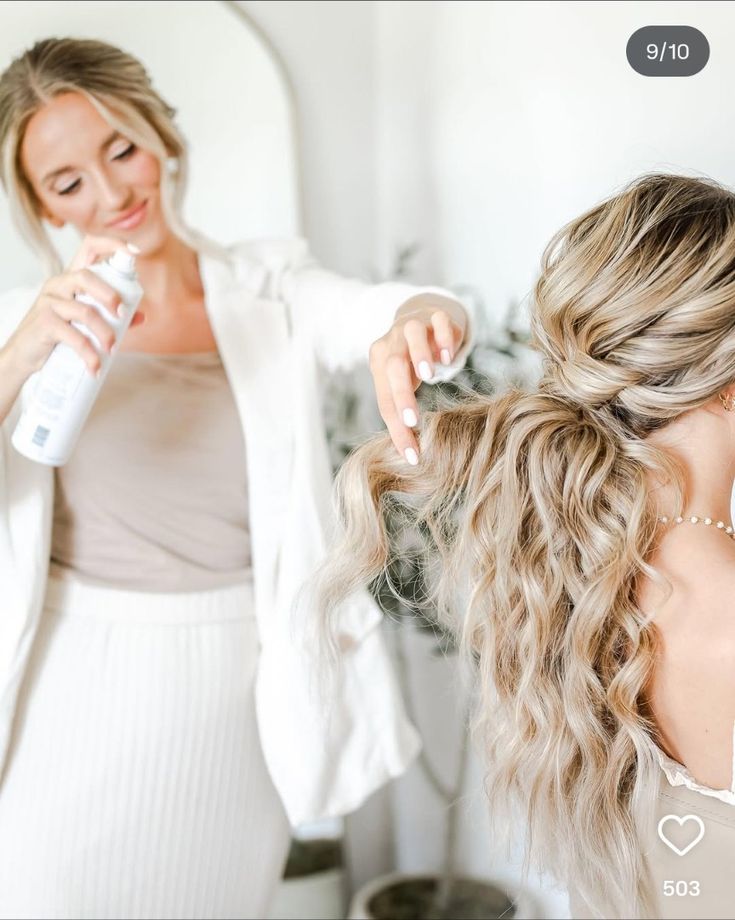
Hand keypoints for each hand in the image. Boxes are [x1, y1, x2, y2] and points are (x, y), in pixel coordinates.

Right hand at [2, 235, 145, 382]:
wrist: (26, 356)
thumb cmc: (60, 335)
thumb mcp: (87, 323)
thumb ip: (113, 318)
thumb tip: (142, 316)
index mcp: (72, 279)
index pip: (89, 246)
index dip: (112, 244)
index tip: (135, 253)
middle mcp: (59, 284)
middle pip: (86, 276)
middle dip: (110, 296)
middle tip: (123, 316)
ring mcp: (49, 302)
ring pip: (84, 310)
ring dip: (104, 333)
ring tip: (112, 350)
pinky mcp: (44, 323)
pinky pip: (73, 336)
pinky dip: (89, 354)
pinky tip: (95, 367)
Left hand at [369, 293, 466, 463]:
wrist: (421, 318)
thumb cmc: (410, 362)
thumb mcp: (402, 384)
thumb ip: (402, 409)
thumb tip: (408, 454)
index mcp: (380, 362)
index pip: (385, 399)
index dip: (396, 429)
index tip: (411, 455)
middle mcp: (393, 342)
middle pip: (393, 367)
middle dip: (402, 394)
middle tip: (413, 421)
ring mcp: (413, 324)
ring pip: (411, 335)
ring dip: (419, 354)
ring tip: (431, 376)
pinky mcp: (436, 314)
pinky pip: (438, 321)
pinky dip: (443, 337)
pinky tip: (448, 356)